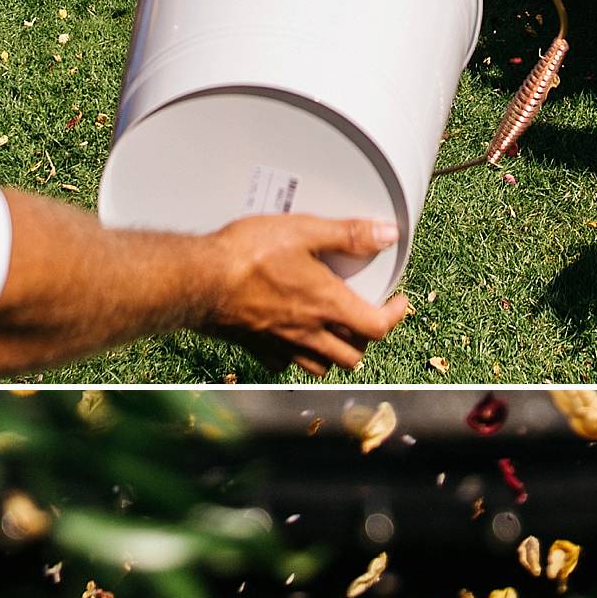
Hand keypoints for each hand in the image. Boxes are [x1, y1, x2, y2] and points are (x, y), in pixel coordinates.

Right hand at [198, 214, 405, 372]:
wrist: (198, 279)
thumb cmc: (247, 255)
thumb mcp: (304, 230)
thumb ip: (348, 234)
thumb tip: (386, 233)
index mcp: (327, 305)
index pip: (377, 327)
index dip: (395, 315)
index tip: (397, 302)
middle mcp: (309, 333)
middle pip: (354, 355)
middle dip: (366, 339)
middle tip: (364, 316)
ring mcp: (282, 345)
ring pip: (322, 367)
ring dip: (334, 353)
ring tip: (334, 331)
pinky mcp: (257, 348)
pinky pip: (284, 365)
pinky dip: (295, 357)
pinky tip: (292, 339)